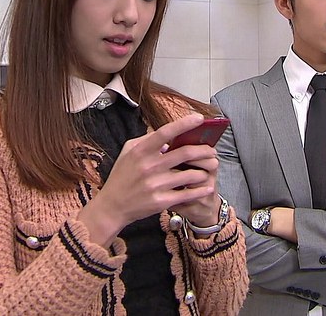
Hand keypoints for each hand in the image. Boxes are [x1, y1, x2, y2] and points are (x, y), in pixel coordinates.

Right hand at [77, 114, 217, 247]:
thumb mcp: (127, 152)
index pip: (165, 132)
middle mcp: (149, 166)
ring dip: (205, 170)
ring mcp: (156, 185)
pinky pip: (188, 193)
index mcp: (141, 151)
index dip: (184, 124)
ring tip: (210, 167)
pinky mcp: (161, 201)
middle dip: (204, 150)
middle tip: (212, 150)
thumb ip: (146, 140)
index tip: (199, 118)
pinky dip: (201, 189)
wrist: (113, 206)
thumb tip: (167, 133)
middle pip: (185, 153)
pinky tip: (208, 186)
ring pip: (190, 174)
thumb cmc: (121, 176)